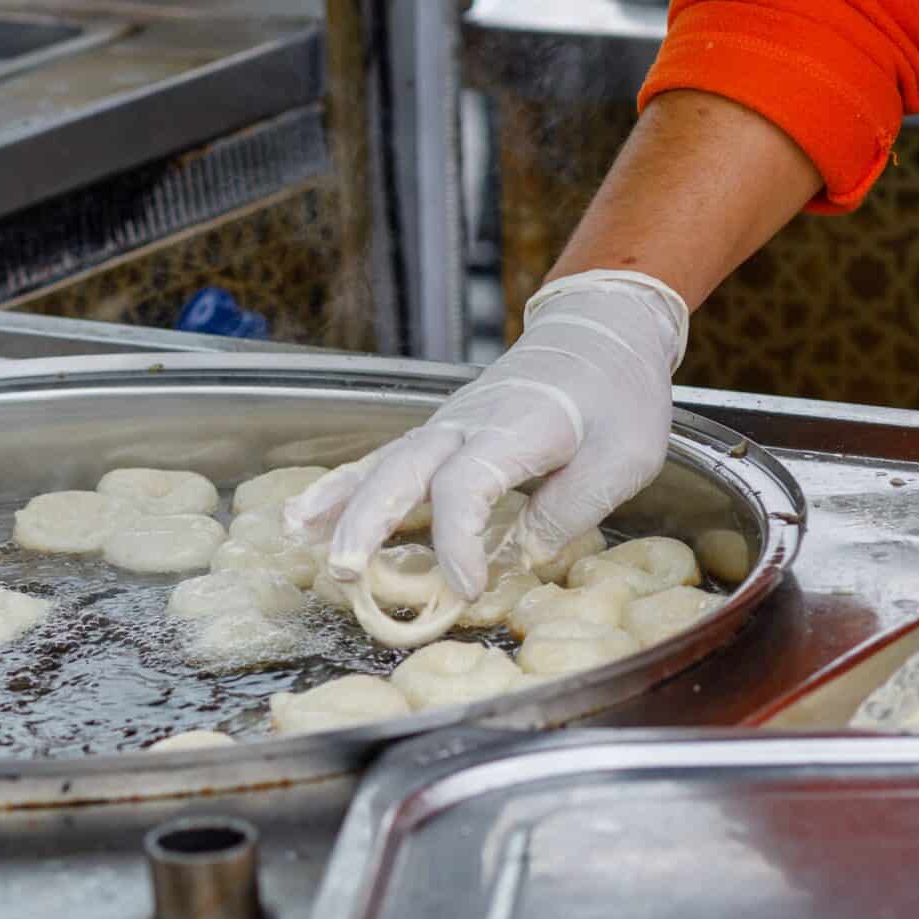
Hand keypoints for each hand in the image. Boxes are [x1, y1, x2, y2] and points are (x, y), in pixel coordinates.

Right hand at [285, 271, 690, 597]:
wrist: (602, 331)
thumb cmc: (619, 395)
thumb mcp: (623, 458)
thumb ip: (573, 508)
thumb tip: (523, 555)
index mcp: (517, 427)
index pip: (466, 483)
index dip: (458, 540)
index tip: (468, 588)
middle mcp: (468, 422)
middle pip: (403, 468)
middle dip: (367, 520)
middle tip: (344, 568)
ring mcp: (447, 425)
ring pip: (382, 461)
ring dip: (338, 501)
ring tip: (295, 537)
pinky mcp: (442, 435)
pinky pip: (383, 461)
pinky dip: (342, 488)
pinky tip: (305, 516)